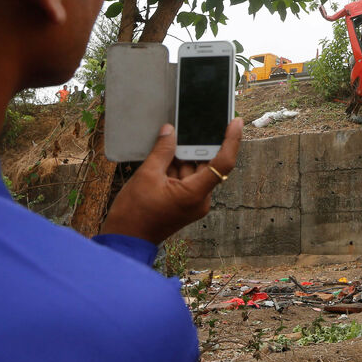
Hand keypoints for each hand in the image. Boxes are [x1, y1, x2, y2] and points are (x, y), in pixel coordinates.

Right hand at [98, 118, 242, 244]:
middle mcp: (199, 200)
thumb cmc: (134, 213)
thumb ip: (162, 150)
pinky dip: (177, 167)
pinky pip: (186, 179)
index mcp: (195, 194)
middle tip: (189, 124)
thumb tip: (170, 131)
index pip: (223, 163)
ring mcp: (192, 202)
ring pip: (194, 170)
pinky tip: (164, 155)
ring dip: (182, 156)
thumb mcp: (147, 175)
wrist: (125, 239)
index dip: (232, 140)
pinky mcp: (184, 203)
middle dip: (195, 146)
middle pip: (206, 164)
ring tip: (168, 140)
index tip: (236, 122)